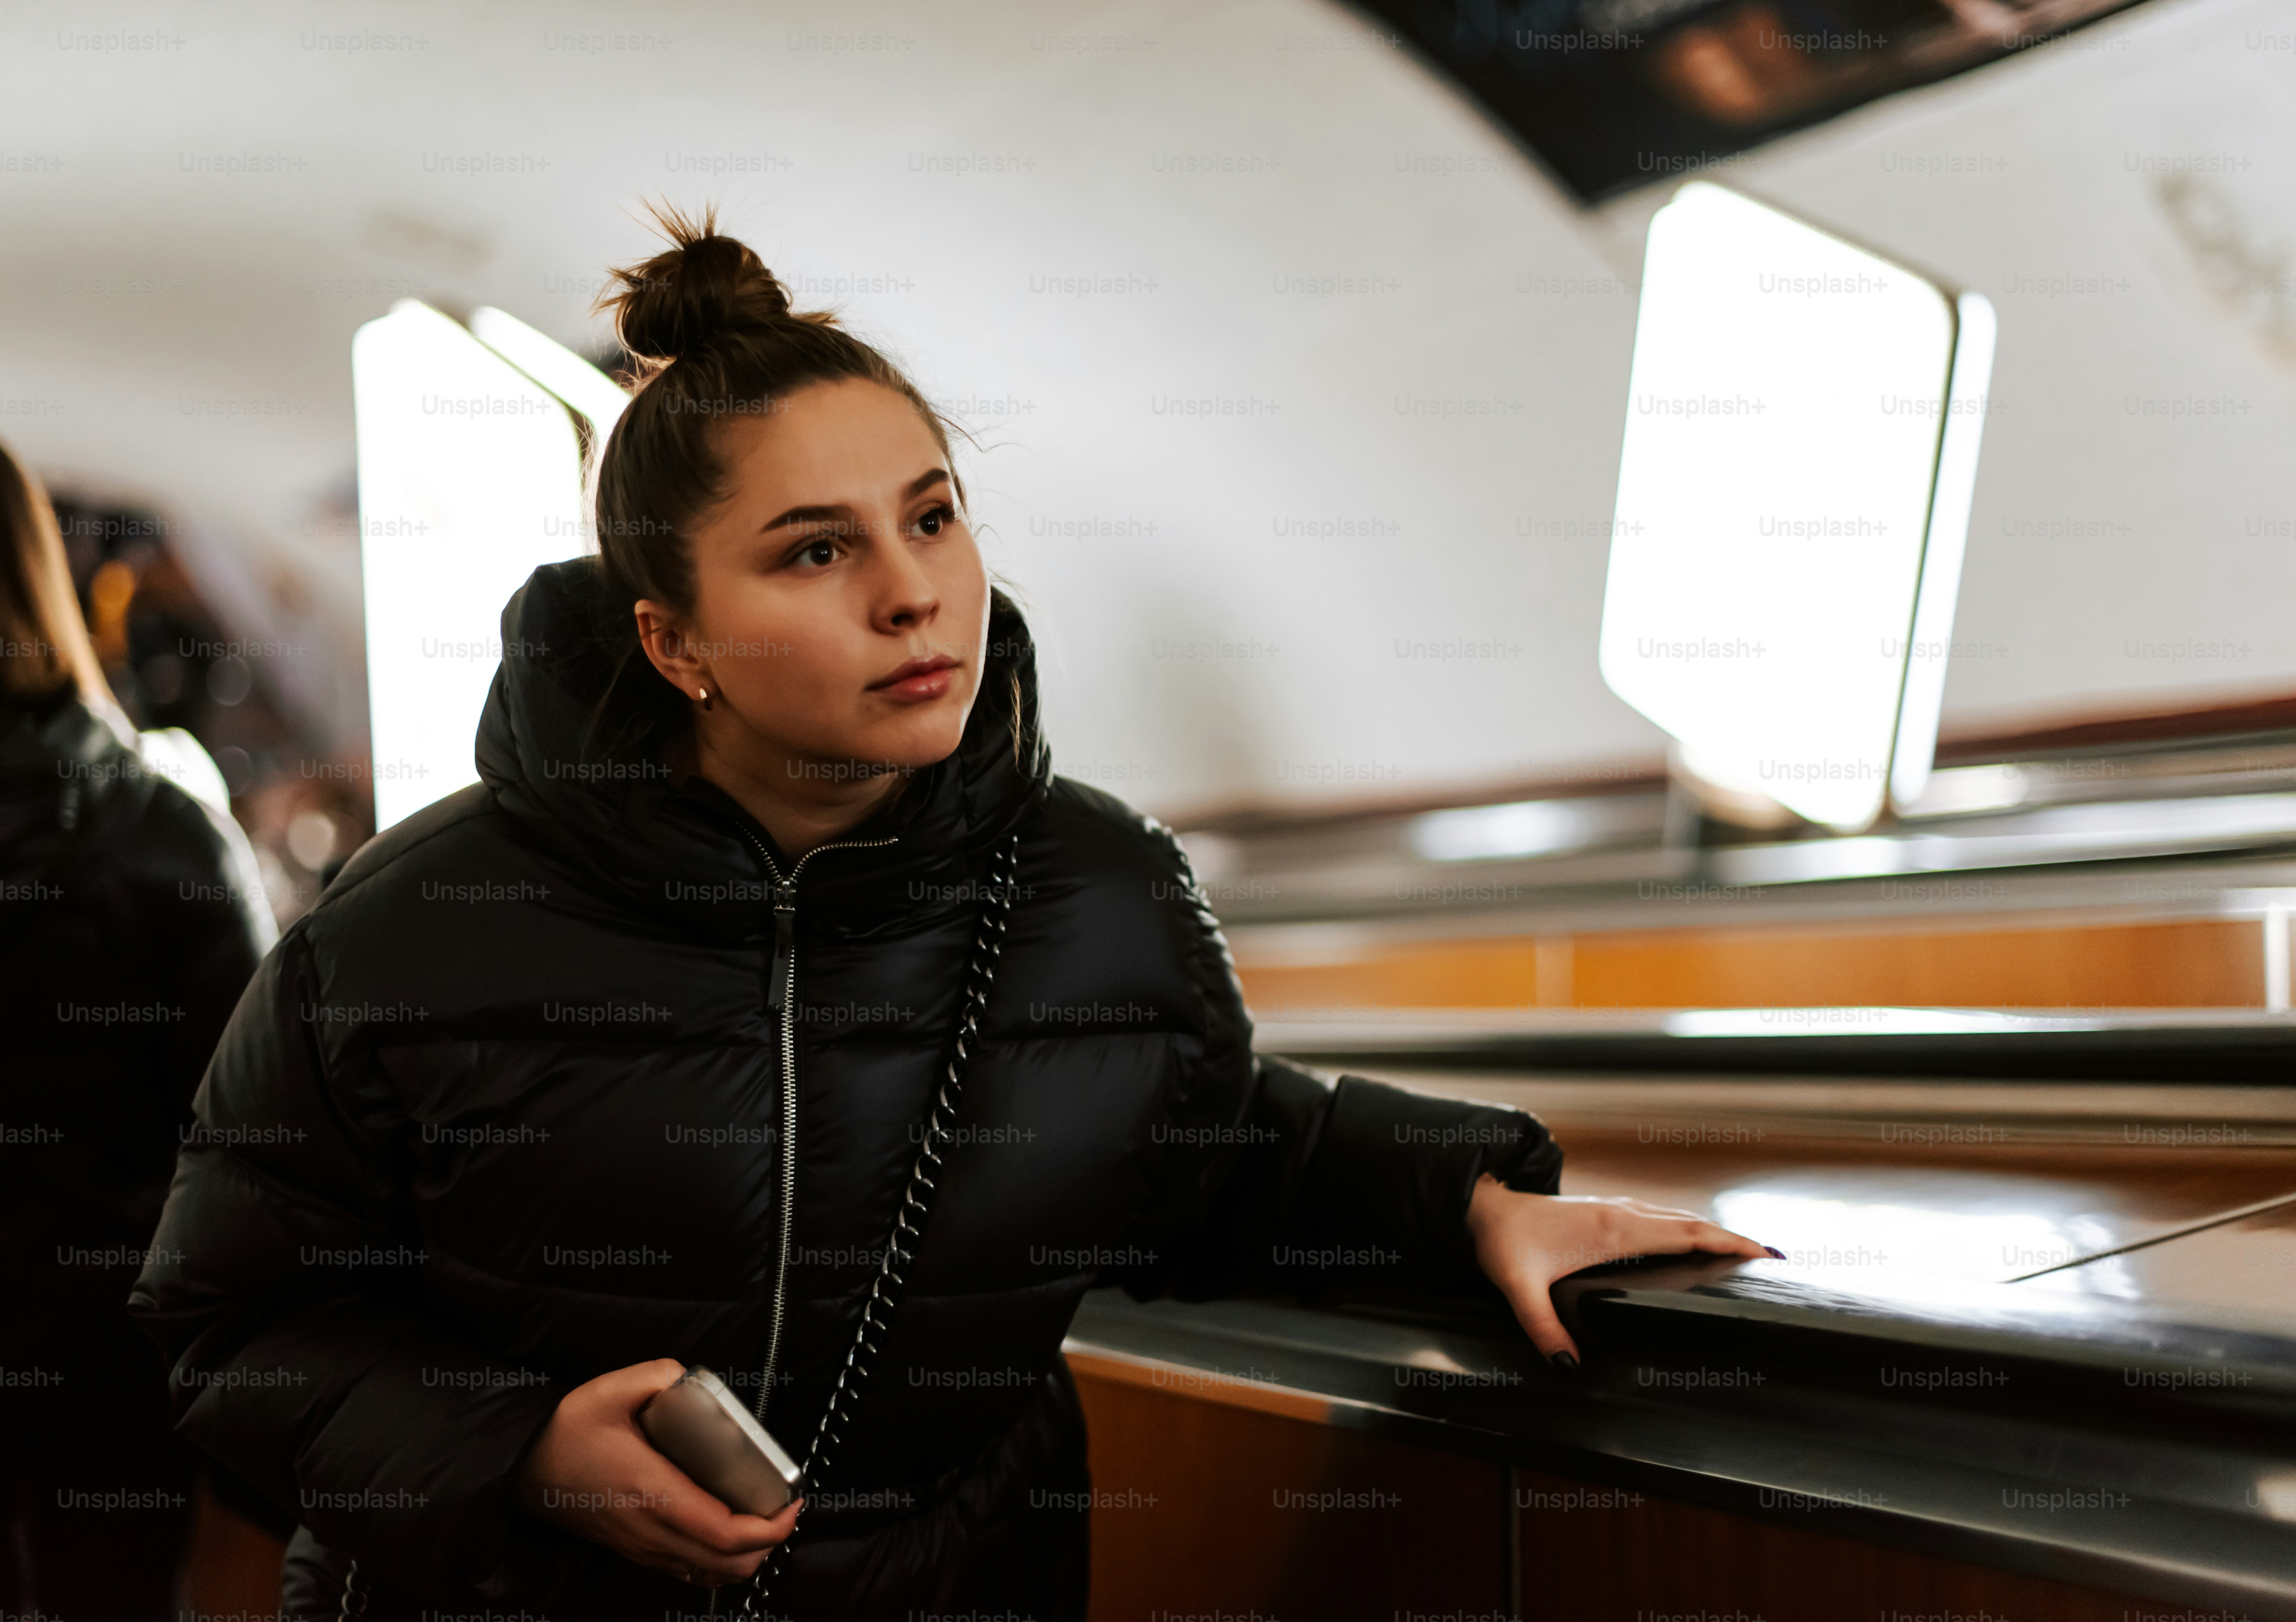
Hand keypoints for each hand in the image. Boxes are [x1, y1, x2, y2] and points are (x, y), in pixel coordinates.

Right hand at [515, 1358, 801, 1585]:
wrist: (523, 1467)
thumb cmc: (565, 1432)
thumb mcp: (608, 1389)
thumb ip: (658, 1376)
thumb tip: (690, 1379)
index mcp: (653, 1493)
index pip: (725, 1532)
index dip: (771, 1527)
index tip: (793, 1503)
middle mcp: (651, 1530)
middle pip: (727, 1564)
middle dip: (769, 1543)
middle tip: (784, 1508)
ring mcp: (642, 1546)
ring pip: (709, 1575)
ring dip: (746, 1555)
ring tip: (762, 1519)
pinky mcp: (635, 1549)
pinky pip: (687, 1571)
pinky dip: (717, 1562)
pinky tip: (726, 1532)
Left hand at [1464, 1176, 1775, 1365]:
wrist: (1486, 1209)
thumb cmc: (1506, 1244)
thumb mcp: (1520, 1289)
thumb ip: (1543, 1328)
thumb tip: (1569, 1365)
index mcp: (1615, 1230)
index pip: (1685, 1233)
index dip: (1725, 1242)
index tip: (1764, 1253)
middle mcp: (1624, 1214)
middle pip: (1693, 1224)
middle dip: (1734, 1239)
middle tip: (1774, 1259)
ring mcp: (1619, 1210)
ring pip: (1679, 1218)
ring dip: (1714, 1231)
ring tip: (1749, 1252)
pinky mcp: (1611, 1212)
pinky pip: (1662, 1218)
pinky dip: (1690, 1228)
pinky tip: (1698, 1243)